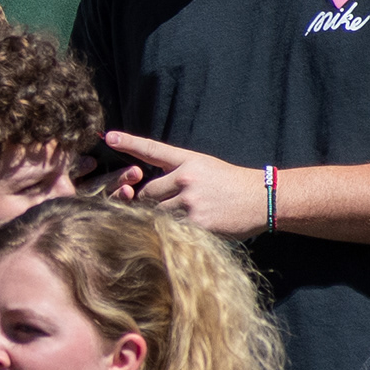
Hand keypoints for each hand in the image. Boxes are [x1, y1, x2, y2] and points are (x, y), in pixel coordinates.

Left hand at [102, 132, 258, 234]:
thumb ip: (176, 171)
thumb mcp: (204, 166)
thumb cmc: (230, 184)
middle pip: (146, 193)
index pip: (152, 149)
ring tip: (183, 218)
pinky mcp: (196, 223)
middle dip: (149, 203)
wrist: (261, 199)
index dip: (129, 142)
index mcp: (188, 161)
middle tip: (166, 208)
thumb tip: (144, 185)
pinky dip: (173, 232)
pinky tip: (190, 228)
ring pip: (156, 214)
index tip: (108, 136)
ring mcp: (190, 201)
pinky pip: (170, 230)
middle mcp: (186, 178)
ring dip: (161, 219)